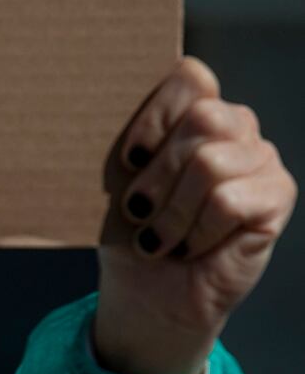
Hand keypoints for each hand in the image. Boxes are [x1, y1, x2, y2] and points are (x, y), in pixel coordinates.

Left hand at [94, 56, 296, 373]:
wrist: (147, 296)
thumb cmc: (129, 236)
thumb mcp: (115, 183)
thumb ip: (127, 141)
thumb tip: (98, 112)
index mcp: (195, 113)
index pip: (190, 77)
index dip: (153, 119)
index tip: (128, 161)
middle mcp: (236, 128)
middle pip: (202, 119)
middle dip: (157, 175)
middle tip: (140, 212)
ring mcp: (261, 160)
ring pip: (211, 162)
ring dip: (172, 212)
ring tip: (161, 238)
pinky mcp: (276, 197)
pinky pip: (228, 199)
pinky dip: (196, 231)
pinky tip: (190, 248)